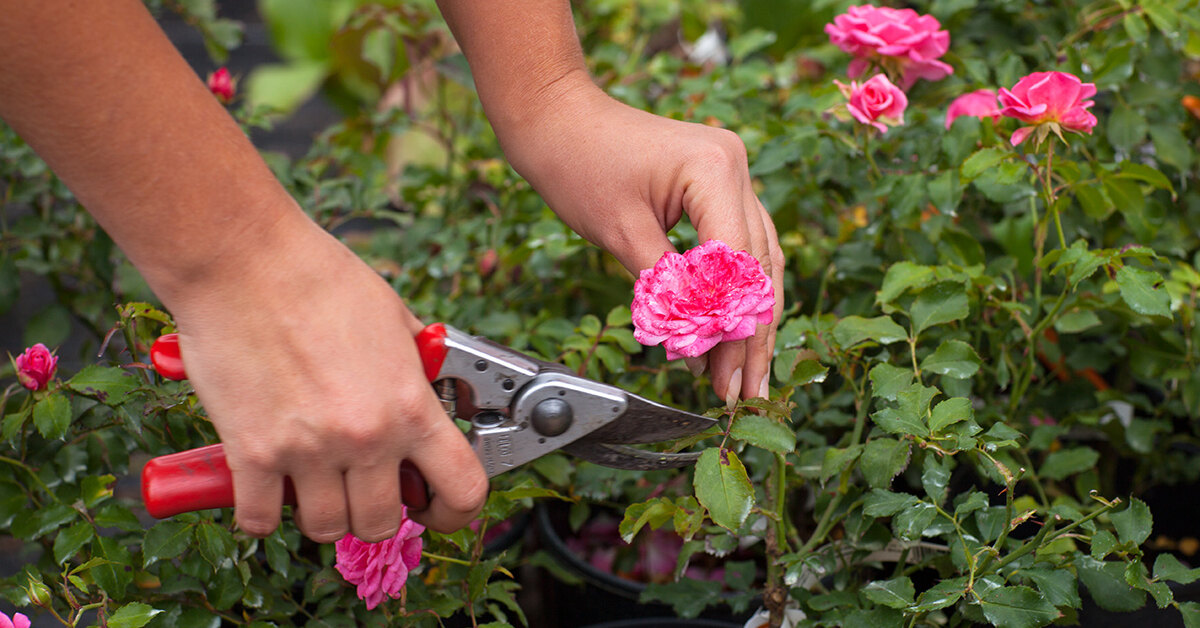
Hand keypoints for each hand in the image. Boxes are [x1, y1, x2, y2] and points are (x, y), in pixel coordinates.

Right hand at [167, 213, 487, 539]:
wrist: (244, 261)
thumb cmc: (318, 277)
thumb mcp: (396, 319)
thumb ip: (416, 369)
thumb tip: (433, 393)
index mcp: (411, 405)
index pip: (463, 489)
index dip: (454, 511)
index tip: (437, 508)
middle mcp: (366, 437)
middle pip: (384, 523)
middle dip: (376, 511)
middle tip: (362, 486)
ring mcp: (308, 450)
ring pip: (327, 528)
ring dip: (322, 512)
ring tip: (314, 480)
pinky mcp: (251, 453)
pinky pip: (259, 519)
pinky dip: (261, 512)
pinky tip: (264, 486)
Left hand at [496, 76, 784, 404]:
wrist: (557, 116)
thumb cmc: (577, 163)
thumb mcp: (620, 233)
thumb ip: (665, 289)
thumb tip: (696, 346)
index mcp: (715, 170)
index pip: (737, 264)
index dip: (731, 327)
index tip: (721, 376)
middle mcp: (736, 167)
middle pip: (757, 267)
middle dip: (749, 336)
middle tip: (742, 392)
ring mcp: (732, 173)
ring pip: (757, 260)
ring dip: (749, 319)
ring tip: (746, 377)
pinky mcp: (718, 184)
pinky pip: (739, 244)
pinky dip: (733, 290)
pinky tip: (732, 332)